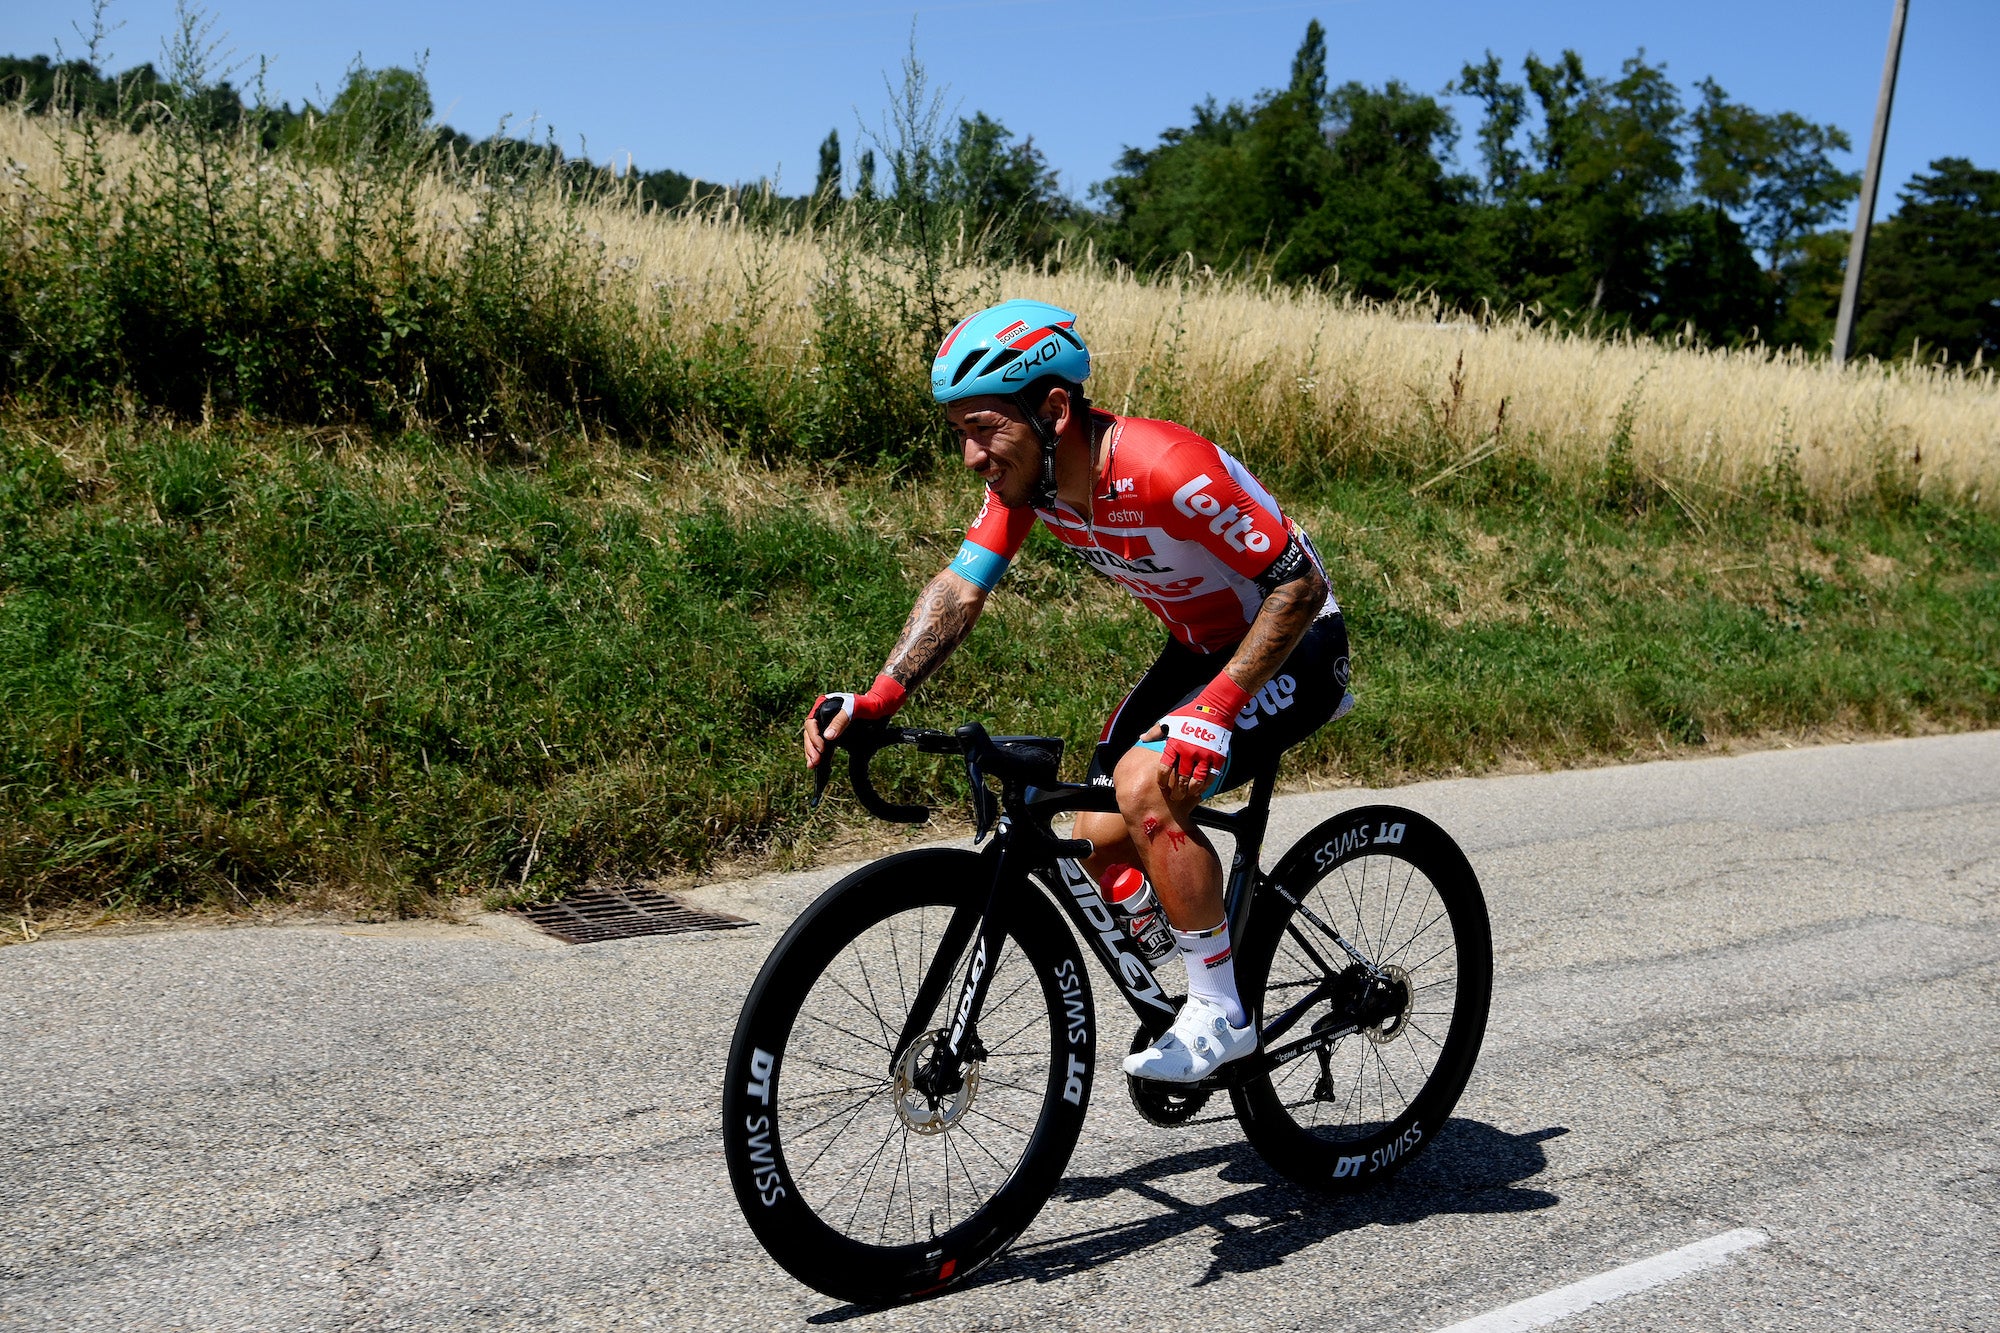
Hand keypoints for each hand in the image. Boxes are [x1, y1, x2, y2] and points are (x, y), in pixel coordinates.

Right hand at [802, 674, 906, 766]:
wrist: (880, 708)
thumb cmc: (868, 704)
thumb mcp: (855, 709)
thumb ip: (841, 720)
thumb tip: (827, 736)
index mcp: (823, 705)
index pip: (811, 723)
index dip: (814, 737)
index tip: (821, 749)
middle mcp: (822, 714)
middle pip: (810, 733)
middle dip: (811, 748)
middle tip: (814, 762)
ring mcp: (827, 724)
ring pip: (813, 740)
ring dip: (812, 752)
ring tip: (812, 765)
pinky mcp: (833, 733)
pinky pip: (822, 743)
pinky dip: (818, 753)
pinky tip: (818, 763)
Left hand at [1150, 671, 1250, 800]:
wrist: (1214, 708)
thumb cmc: (1189, 714)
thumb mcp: (1169, 721)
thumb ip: (1155, 732)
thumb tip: (1141, 738)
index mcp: (1175, 744)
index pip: (1164, 768)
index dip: (1162, 780)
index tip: (1162, 786)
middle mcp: (1188, 752)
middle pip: (1181, 778)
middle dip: (1177, 791)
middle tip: (1175, 797)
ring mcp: (1204, 755)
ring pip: (1197, 781)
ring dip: (1191, 791)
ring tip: (1187, 795)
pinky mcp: (1217, 757)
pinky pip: (1211, 776)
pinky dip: (1206, 785)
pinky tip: (1201, 789)